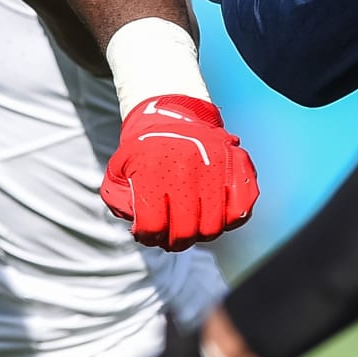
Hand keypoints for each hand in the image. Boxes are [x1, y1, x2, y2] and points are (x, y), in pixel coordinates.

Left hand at [100, 95, 257, 250]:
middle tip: (170, 239)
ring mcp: (215, 168)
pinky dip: (228, 222)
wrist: (173, 115)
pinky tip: (213, 216)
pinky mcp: (238, 167)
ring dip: (200, 235)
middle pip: (185, 231)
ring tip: (191, 228)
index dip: (149, 237)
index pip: (153, 224)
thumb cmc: (145, 148)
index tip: (149, 237)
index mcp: (152, 170)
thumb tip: (132, 225)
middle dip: (174, 242)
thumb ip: (117, 197)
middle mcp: (186, 169)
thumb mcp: (119, 166)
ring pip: (213, 227)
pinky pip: (240, 212)